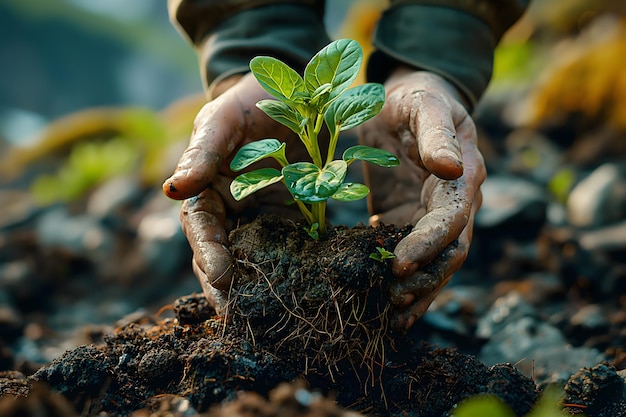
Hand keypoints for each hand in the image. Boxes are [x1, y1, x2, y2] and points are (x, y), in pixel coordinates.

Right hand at [162, 73, 307, 314]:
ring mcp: (263, 220)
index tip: (220, 277)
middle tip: (240, 316)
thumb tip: (172, 189)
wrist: (292, 94)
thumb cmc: (248, 102)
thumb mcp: (224, 120)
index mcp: (207, 191)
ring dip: (260, 290)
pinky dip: (296, 272)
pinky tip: (306, 290)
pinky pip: (293, 251)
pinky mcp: (294, 222)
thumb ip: (202, 151)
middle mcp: (232, 213)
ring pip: (256, 262)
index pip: (201, 230)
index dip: (208, 254)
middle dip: (228, 289)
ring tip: (270, 316)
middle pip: (224, 257)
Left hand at [359, 68, 484, 331]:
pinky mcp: (407, 221)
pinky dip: (402, 283)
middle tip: (390, 303)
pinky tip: (383, 306)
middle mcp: (454, 204)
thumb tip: (451, 167)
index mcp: (462, 178)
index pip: (451, 221)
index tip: (399, 265)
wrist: (405, 100)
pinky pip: (410, 258)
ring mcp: (431, 217)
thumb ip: (437, 132)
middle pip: (447, 253)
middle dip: (423, 280)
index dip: (428, 244)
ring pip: (432, 265)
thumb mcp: (424, 103)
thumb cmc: (417, 95)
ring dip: (416, 292)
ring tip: (390, 318)